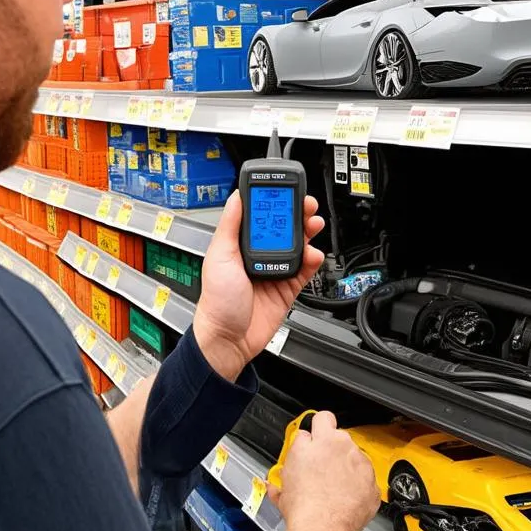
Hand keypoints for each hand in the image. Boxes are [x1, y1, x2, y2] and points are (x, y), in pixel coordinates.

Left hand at [192, 191, 324, 381]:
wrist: (228, 339)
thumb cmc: (216, 302)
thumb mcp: (218, 256)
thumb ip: (230, 226)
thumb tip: (236, 197)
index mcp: (240, 244)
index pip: (260, 216)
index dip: (273, 202)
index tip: (284, 191)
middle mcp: (258, 255)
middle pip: (284, 228)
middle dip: (297, 214)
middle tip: (307, 205)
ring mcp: (274, 270)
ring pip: (298, 246)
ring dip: (308, 233)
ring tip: (313, 225)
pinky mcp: (288, 287)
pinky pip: (305, 270)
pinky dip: (312, 260)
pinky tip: (313, 253)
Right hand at [269, 412, 379, 530]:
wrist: (322, 529)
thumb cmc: (304, 504)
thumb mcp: (286, 471)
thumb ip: (295, 451)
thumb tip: (299, 446)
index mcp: (323, 439)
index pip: (322, 418)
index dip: (317, 428)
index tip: (316, 437)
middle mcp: (346, 448)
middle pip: (340, 440)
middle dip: (331, 451)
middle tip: (320, 468)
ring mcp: (362, 467)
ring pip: (354, 460)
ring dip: (346, 469)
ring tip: (332, 489)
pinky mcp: (372, 486)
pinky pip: (365, 481)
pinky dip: (357, 488)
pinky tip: (344, 500)